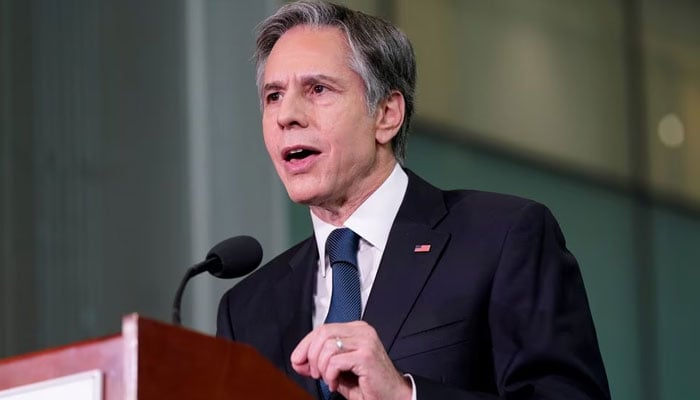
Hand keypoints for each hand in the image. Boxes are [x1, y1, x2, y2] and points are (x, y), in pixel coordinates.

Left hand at [291, 321, 411, 399]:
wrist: (393, 397)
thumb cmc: (368, 385)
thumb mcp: (339, 371)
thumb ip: (320, 362)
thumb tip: (299, 360)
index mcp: (356, 329)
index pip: (323, 328)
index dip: (305, 345)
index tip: (298, 361)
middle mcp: (362, 330)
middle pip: (323, 333)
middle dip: (311, 355)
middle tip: (315, 374)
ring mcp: (365, 341)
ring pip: (327, 346)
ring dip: (321, 367)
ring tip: (329, 380)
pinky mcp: (366, 355)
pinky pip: (335, 361)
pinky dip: (330, 375)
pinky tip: (336, 384)